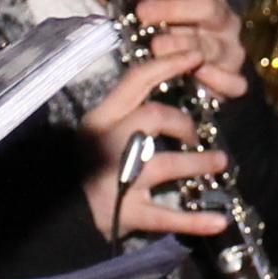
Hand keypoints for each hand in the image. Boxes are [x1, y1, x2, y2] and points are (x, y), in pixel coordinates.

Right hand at [77, 52, 233, 239]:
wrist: (57, 214)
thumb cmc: (83, 166)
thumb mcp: (95, 131)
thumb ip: (125, 113)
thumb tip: (167, 94)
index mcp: (100, 119)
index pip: (136, 80)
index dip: (169, 65)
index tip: (196, 57)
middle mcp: (108, 144)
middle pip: (153, 117)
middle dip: (183, 123)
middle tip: (195, 135)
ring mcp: (117, 180)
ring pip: (164, 163)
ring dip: (198, 163)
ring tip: (219, 162)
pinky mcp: (127, 214)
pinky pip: (166, 217)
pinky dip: (196, 221)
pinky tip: (220, 221)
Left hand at [109, 0, 248, 97]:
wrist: (203, 73)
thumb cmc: (171, 38)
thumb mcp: (145, 18)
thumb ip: (119, 1)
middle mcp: (223, 19)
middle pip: (205, 7)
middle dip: (173, 9)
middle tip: (142, 15)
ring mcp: (231, 49)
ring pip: (214, 44)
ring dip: (185, 44)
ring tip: (157, 47)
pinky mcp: (235, 78)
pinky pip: (234, 80)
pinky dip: (217, 78)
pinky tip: (198, 74)